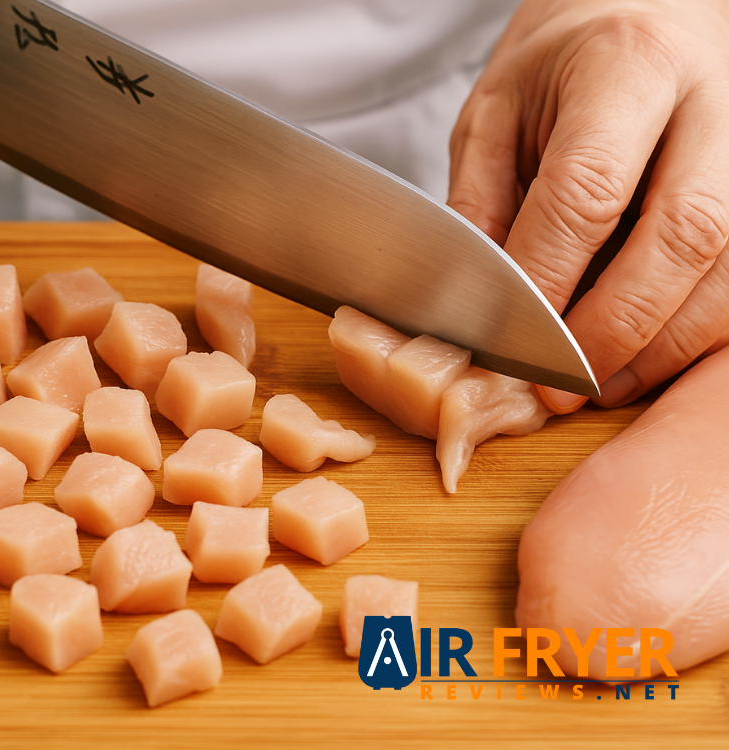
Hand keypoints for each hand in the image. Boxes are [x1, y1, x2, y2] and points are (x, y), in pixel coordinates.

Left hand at [448, 0, 728, 406]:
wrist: (653, 9)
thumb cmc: (566, 59)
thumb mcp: (498, 110)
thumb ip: (482, 199)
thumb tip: (475, 301)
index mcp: (626, 67)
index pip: (588, 190)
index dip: (549, 279)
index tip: (510, 341)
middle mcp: (714, 101)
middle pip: (685, 234)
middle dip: (616, 326)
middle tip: (559, 385)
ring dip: (664, 346)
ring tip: (597, 386)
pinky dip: (698, 333)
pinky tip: (646, 359)